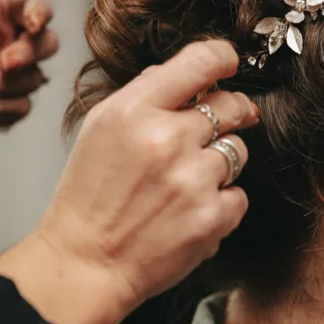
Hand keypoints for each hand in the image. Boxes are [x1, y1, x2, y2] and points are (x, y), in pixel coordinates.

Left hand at [0, 0, 57, 140]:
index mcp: (1, 14)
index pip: (40, 9)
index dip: (41, 15)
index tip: (31, 23)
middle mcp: (10, 42)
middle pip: (47, 45)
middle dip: (28, 54)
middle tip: (5, 61)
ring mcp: (10, 77)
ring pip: (35, 79)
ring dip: (4, 84)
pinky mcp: (7, 107)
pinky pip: (22, 106)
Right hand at [0, 40, 255, 323]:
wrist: (84, 265)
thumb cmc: (89, 198)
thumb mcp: (99, 129)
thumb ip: (144, 95)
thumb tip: (182, 75)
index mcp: (134, 110)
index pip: (200, 62)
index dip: (224, 59)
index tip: (229, 65)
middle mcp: (167, 139)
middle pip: (231, 105)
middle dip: (233, 113)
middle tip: (224, 125)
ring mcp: (193, 179)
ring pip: (238, 151)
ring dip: (221, 163)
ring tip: (186, 182)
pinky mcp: (212, 217)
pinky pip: (239, 195)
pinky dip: (221, 204)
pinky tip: (189, 212)